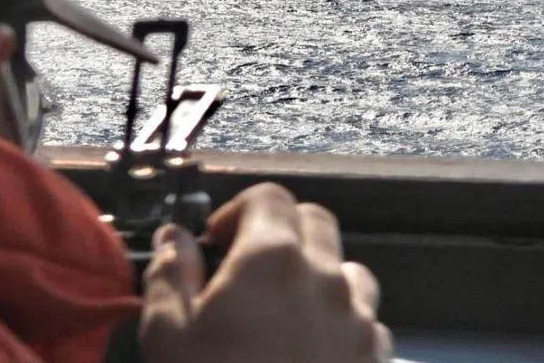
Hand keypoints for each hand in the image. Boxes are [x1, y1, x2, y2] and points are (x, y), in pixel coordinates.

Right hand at [139, 183, 392, 362]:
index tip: (216, 243)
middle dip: (280, 232)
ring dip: (318, 275)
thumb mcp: (168, 337)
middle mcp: (326, 275)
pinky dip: (342, 320)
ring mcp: (359, 315)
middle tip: (245, 271)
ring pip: (347, 268)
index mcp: (273, 258)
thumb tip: (175, 237)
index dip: (238, 211)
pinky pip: (366, 318)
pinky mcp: (376, 354)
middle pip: (314, 221)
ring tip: (282, 312)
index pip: (269, 197)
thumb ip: (171, 276)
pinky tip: (312, 349)